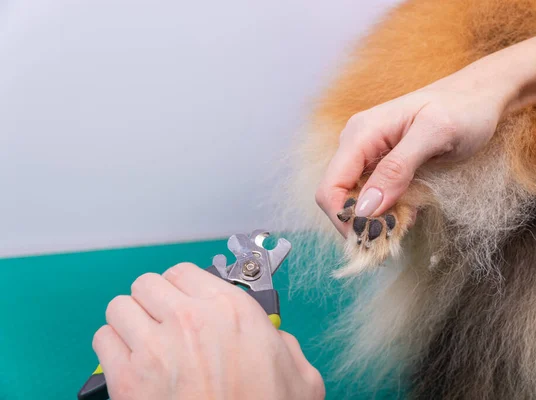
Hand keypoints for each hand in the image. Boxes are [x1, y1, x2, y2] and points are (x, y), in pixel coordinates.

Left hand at [92, 262, 324, 399]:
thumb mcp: (299, 376)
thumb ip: (285, 345)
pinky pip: (102, 339)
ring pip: (120, 306)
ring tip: (143, 338)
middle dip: (153, 300)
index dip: (182, 286)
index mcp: (230, 310)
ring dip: (130, 319)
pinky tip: (129, 360)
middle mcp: (189, 319)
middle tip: (163, 319)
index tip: (184, 300)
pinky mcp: (128, 380)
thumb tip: (277, 340)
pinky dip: (111, 346)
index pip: (183, 272)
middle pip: (147, 283)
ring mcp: (154, 347)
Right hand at [316, 70, 510, 234]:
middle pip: (339, 198)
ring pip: (356, 201)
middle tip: (397, 233)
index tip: (374, 236)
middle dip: (362, 222)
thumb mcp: (435, 135)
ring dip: (376, 220)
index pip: (330, 187)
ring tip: (408, 222)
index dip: (344, 218)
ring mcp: (368, 156)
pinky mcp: (381, 166)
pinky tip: (410, 213)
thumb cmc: (463, 109)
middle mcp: (356, 145)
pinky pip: (373, 198)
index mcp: (361, 134)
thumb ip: (397, 168)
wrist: (481, 94)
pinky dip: (387, 213)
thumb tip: (365, 207)